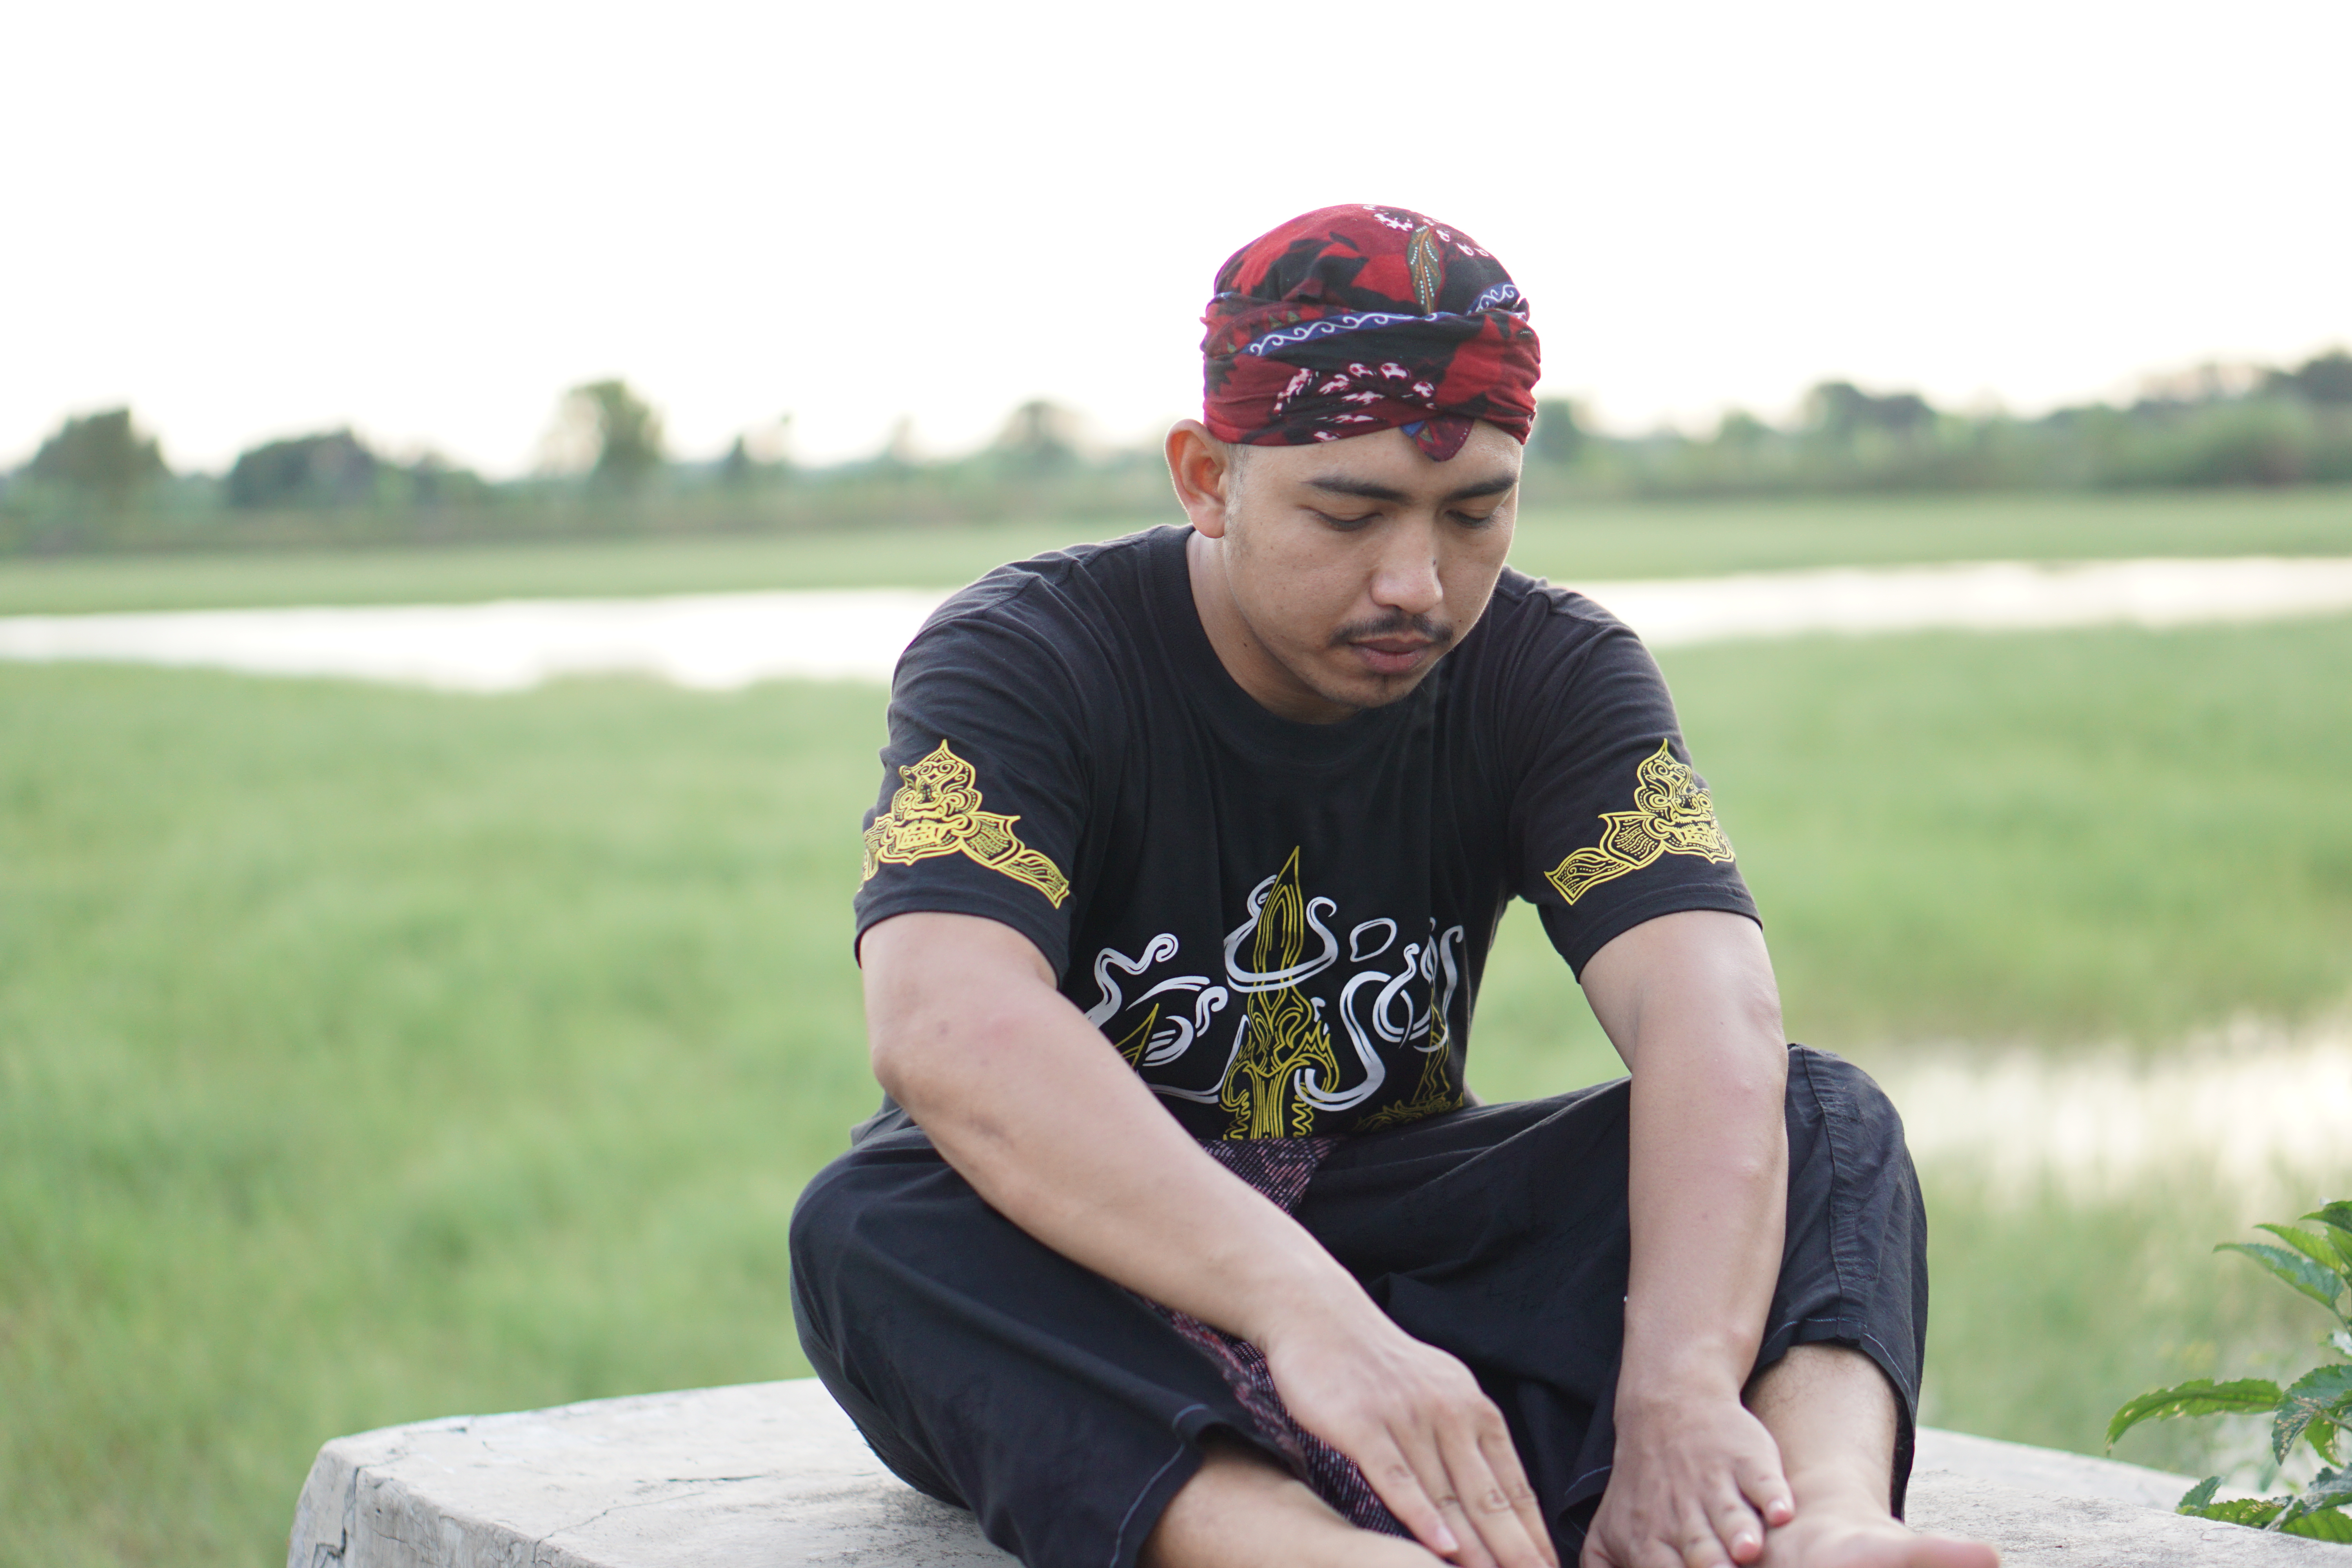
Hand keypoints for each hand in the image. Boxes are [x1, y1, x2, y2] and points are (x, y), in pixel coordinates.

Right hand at [1257, 1297, 1558, 1567]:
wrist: (1320, 1316)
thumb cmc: (1380, 1362)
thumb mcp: (1439, 1390)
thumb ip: (1466, 1439)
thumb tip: (1495, 1494)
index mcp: (1474, 1408)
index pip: (1514, 1484)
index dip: (1534, 1534)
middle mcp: (1449, 1413)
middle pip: (1489, 1498)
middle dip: (1517, 1551)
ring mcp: (1407, 1419)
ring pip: (1448, 1496)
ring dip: (1476, 1548)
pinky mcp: (1363, 1426)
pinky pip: (1397, 1478)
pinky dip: (1421, 1516)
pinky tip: (1441, 1548)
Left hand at [1581, 1386, 1793, 1567]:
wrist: (1666, 1409)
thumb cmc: (1643, 1487)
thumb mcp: (1607, 1533)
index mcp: (1647, 1539)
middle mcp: (1681, 1514)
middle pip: (1701, 1555)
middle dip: (1710, 1567)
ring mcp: (1714, 1484)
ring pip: (1731, 1517)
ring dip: (1739, 1535)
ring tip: (1747, 1549)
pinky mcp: (1746, 1458)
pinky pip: (1762, 1479)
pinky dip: (1772, 1495)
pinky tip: (1780, 1511)